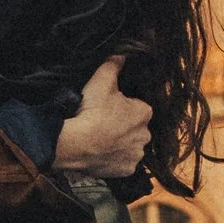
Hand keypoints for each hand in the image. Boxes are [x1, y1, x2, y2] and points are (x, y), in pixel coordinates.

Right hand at [55, 57, 151, 178]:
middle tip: (103, 124)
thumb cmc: (92, 110)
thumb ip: (113, 64)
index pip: (138, 107)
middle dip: (124, 126)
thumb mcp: (101, 80)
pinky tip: (102, 153)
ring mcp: (136, 154)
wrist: (77, 143)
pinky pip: (122, 163)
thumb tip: (122, 52)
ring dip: (120, 144)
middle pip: (135, 128)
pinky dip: (114, 160)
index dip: (122, 107)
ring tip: (101, 139)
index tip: (108, 108)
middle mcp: (146, 135)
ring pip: (130, 146)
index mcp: (144, 112)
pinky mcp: (126, 170)